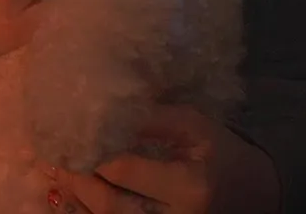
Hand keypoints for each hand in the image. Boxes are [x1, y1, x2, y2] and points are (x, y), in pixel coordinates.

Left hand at [41, 104, 278, 213]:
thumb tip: (103, 103)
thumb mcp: (194, 125)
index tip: (69, 130)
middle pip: (108, 204)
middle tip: (54, 154)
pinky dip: (88, 211)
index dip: (92, 150)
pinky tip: (72, 192)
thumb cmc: (220, 153)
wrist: (252, 194)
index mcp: (188, 186)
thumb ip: (151, 117)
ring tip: (57, 170)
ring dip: (76, 197)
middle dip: (76, 178)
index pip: (124, 169)